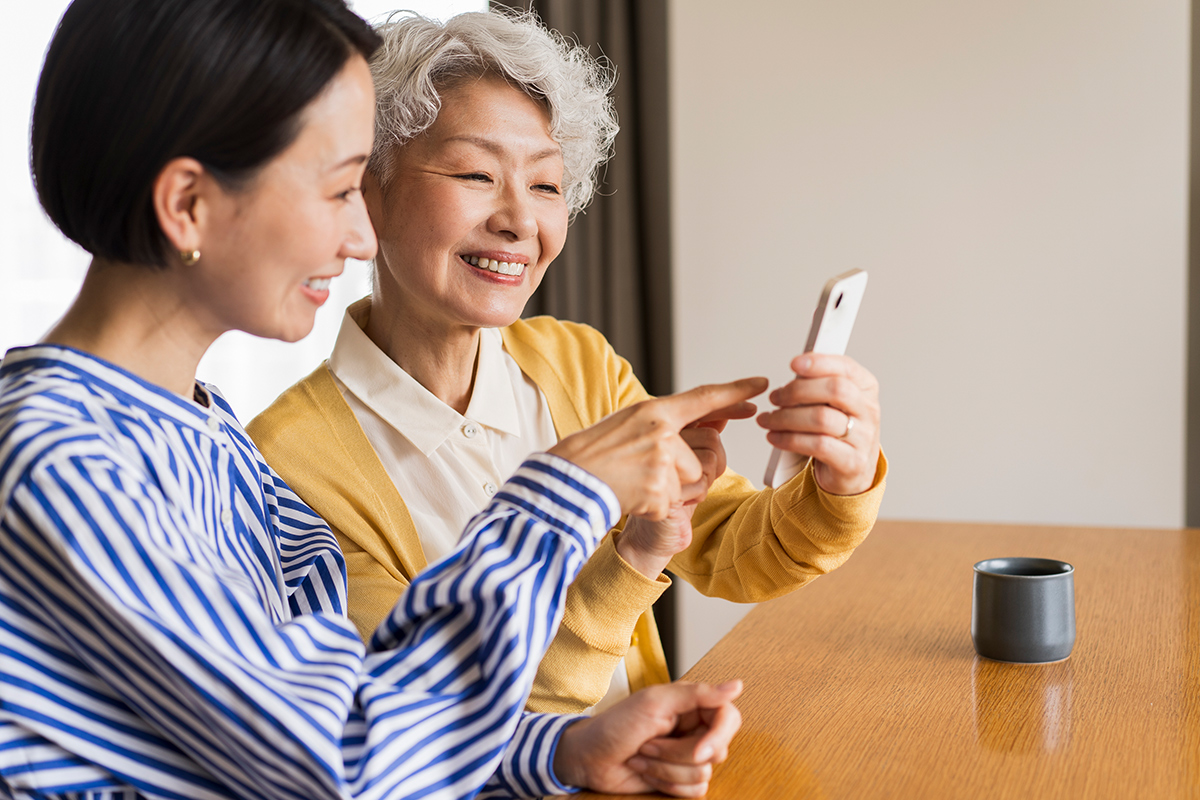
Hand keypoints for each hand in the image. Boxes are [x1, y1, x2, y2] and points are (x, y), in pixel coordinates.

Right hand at [550, 378, 766, 520]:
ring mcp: (662, 461)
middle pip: (706, 454)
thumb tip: (712, 419)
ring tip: (639, 485)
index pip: (704, 398)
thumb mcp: (630, 427)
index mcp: (653, 411)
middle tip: (654, 475)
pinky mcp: (660, 491)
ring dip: (673, 491)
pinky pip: (677, 503)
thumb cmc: (595, 457)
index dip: (735, 392)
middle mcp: (662, 431)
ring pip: (693, 482)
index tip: (761, 385)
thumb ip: (669, 424)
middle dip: (690, 471)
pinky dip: (658, 507)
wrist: (567, 484)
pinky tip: (635, 498)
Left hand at [554, 680, 743, 796]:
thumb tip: (737, 686)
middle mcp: (694, 729)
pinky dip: (666, 784)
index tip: (700, 750)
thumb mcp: (655, 702)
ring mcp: (687, 756)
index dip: (718, 736)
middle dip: (678, 753)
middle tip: (649, 742)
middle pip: (717, 750)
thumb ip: (698, 694)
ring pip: (703, 773)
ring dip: (666, 768)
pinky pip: (694, 791)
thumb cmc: (616, 725)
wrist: (590, 758)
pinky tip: (646, 771)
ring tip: (642, 754)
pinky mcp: (679, 780)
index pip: (728, 718)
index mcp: (692, 704)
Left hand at [757, 353, 880, 494]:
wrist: (851, 471)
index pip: (846, 367)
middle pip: (835, 389)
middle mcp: (868, 410)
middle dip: (797, 391)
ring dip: (786, 417)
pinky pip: (818, 446)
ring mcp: (864, 437)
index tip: (794, 363)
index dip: (819, 363)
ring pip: (822, 418)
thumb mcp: (832, 403)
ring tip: (768, 419)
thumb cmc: (837, 432)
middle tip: (774, 397)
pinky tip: (775, 437)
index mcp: (865, 388)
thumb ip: (818, 385)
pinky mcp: (852, 462)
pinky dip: (790, 440)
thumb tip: (795, 371)